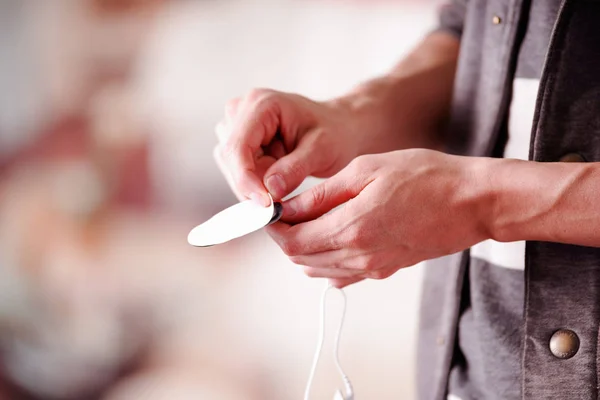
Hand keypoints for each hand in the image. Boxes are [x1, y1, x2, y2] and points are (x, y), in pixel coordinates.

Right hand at [214, 89, 362, 205]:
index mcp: (262, 104)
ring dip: (255, 182)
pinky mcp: (239, 141)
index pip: (238, 147)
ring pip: (231, 167)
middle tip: (281, 197)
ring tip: (288, 175)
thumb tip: (270, 190)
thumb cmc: (334, 133)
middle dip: (252, 184)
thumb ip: (295, 169)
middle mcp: (242, 110)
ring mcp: (236, 125)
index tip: (265, 204)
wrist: (339, 129)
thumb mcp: (322, 150)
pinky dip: (256, 182)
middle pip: (231, 159)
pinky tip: (279, 176)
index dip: (246, 179)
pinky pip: (237, 171)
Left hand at [266, 149, 490, 287]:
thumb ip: (324, 193)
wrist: (472, 203)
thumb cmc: (426, 177)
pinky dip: (326, 260)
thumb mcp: (368, 170)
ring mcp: (373, 268)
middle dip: (285, 237)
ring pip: (318, 270)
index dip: (274, 227)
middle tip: (286, 212)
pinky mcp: (385, 270)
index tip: (270, 210)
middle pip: (301, 258)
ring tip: (307, 220)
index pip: (293, 241)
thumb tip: (290, 207)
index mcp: (351, 228)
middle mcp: (358, 256)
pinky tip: (333, 236)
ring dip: (304, 248)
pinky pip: (342, 275)